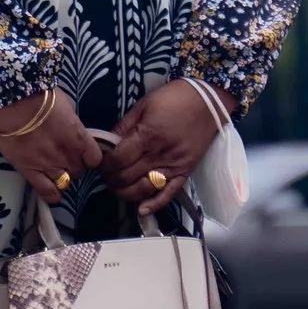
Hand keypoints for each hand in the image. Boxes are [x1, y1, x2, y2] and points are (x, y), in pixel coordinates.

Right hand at [0, 91, 97, 204]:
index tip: (82, 154)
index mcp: (79, 138)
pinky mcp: (30, 172)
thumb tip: (71, 130)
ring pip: (65, 182)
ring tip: (54, 171)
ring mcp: (50, 166)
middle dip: (73, 166)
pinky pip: (47, 192)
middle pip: (79, 171)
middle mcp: (68, 155)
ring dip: (62, 178)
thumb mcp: (65, 107)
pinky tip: (52, 194)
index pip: (95, 159)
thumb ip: (71, 125)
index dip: (88, 158)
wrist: (14, 102)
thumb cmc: (40, 97)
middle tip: (63, 158)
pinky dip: (52, 195)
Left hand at [103, 80, 232, 216]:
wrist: (208, 101)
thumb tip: (107, 144)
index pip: (118, 160)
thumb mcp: (143, 105)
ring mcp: (174, 166)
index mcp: (148, 135)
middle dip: (111, 178)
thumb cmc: (174, 99)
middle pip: (127, 177)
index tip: (99, 162)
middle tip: (106, 174)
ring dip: (125, 193)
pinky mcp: (185, 172)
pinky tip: (141, 210)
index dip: (104, 165)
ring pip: (143, 189)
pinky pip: (169, 194)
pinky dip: (154, 204)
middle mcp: (160, 154)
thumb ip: (124, 127)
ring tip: (118, 187)